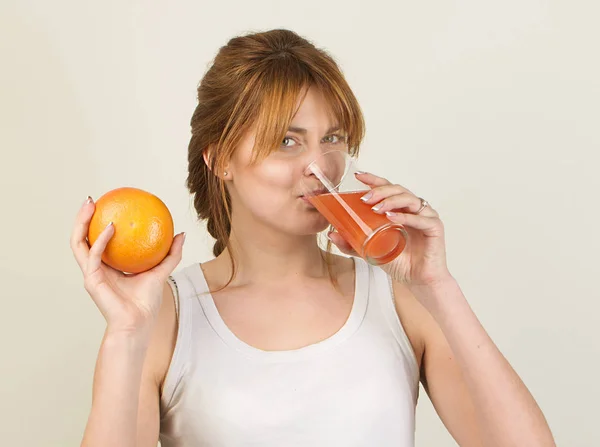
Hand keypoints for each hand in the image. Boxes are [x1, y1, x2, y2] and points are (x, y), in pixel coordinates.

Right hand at [70, 196, 184, 334]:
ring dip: (81, 223)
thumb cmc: (146, 303)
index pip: (97, 241)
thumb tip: (180, 233)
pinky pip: (95, 254)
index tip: (106, 205)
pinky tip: (111, 227)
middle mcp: (96, 268)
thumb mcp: (161, 272)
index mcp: (108, 267)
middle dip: (83, 218)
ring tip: (90, 205)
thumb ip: (170, 254)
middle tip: (92, 200)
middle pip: (82, 238)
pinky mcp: (92, 280)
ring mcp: (91, 274)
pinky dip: (101, 240)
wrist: (139, 324)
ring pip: (78, 243)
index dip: (97, 223)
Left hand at [327, 172, 452, 287]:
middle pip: (397, 190)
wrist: (417, 280)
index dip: (374, 180)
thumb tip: (331, 234)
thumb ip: (352, 243)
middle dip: (380, 191)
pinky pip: (421, 218)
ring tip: (376, 209)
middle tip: (364, 199)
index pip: (387, 188)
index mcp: (399, 209)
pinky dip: (406, 217)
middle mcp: (413, 209)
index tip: (358, 176)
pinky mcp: (435, 227)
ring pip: (409, 199)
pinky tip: (392, 218)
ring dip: (391, 201)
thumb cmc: (399, 262)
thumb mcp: (370, 251)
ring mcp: (426, 216)